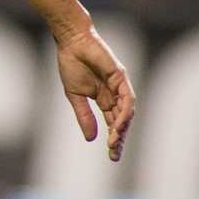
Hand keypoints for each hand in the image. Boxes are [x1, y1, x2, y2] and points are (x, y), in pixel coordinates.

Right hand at [55, 26, 135, 161]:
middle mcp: (114, 94)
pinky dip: (124, 113)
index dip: (113, 139)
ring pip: (127, 112)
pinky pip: (127, 99)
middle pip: (122, 121)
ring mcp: (119, 86)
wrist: (71, 43)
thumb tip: (91, 138)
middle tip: (114, 153)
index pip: (112, 123)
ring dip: (121, 128)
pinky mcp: (121, 77)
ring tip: (114, 141)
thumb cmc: (71, 64)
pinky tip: (118, 125)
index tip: (112, 156)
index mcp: (103, 99)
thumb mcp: (75, 96)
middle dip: (119, 138)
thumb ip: (84, 116)